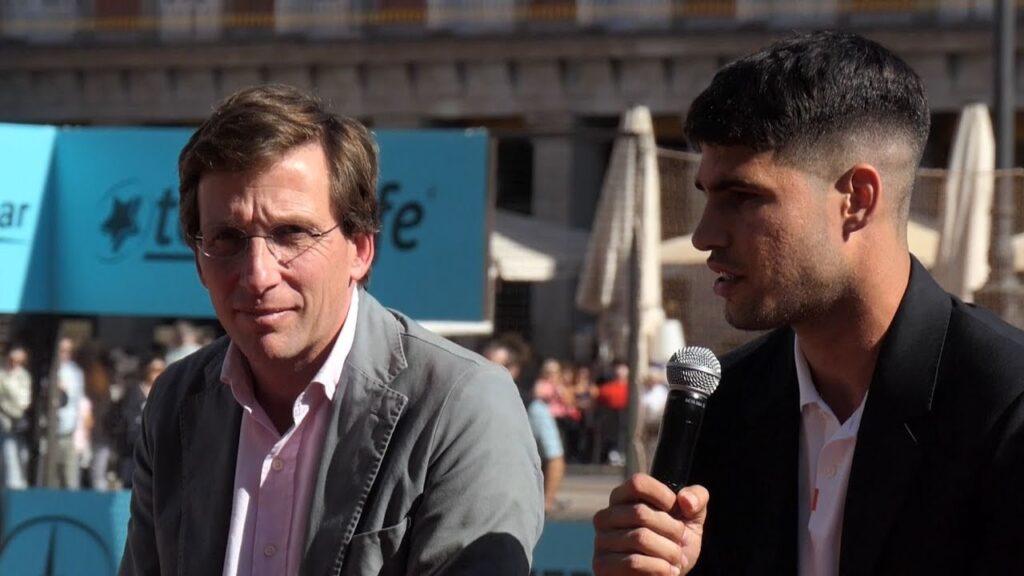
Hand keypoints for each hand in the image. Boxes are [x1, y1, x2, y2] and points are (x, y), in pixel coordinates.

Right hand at [592, 474, 708, 574]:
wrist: (666, 575)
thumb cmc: (675, 542)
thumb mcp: (692, 517)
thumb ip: (696, 498)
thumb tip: (685, 500)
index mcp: (623, 497)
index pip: (638, 483)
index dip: (663, 496)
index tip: (676, 510)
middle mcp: (606, 516)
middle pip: (641, 513)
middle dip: (672, 529)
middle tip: (681, 541)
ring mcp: (601, 540)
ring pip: (640, 538)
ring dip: (669, 551)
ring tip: (676, 559)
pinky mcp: (602, 565)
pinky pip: (633, 562)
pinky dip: (659, 568)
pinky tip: (666, 570)